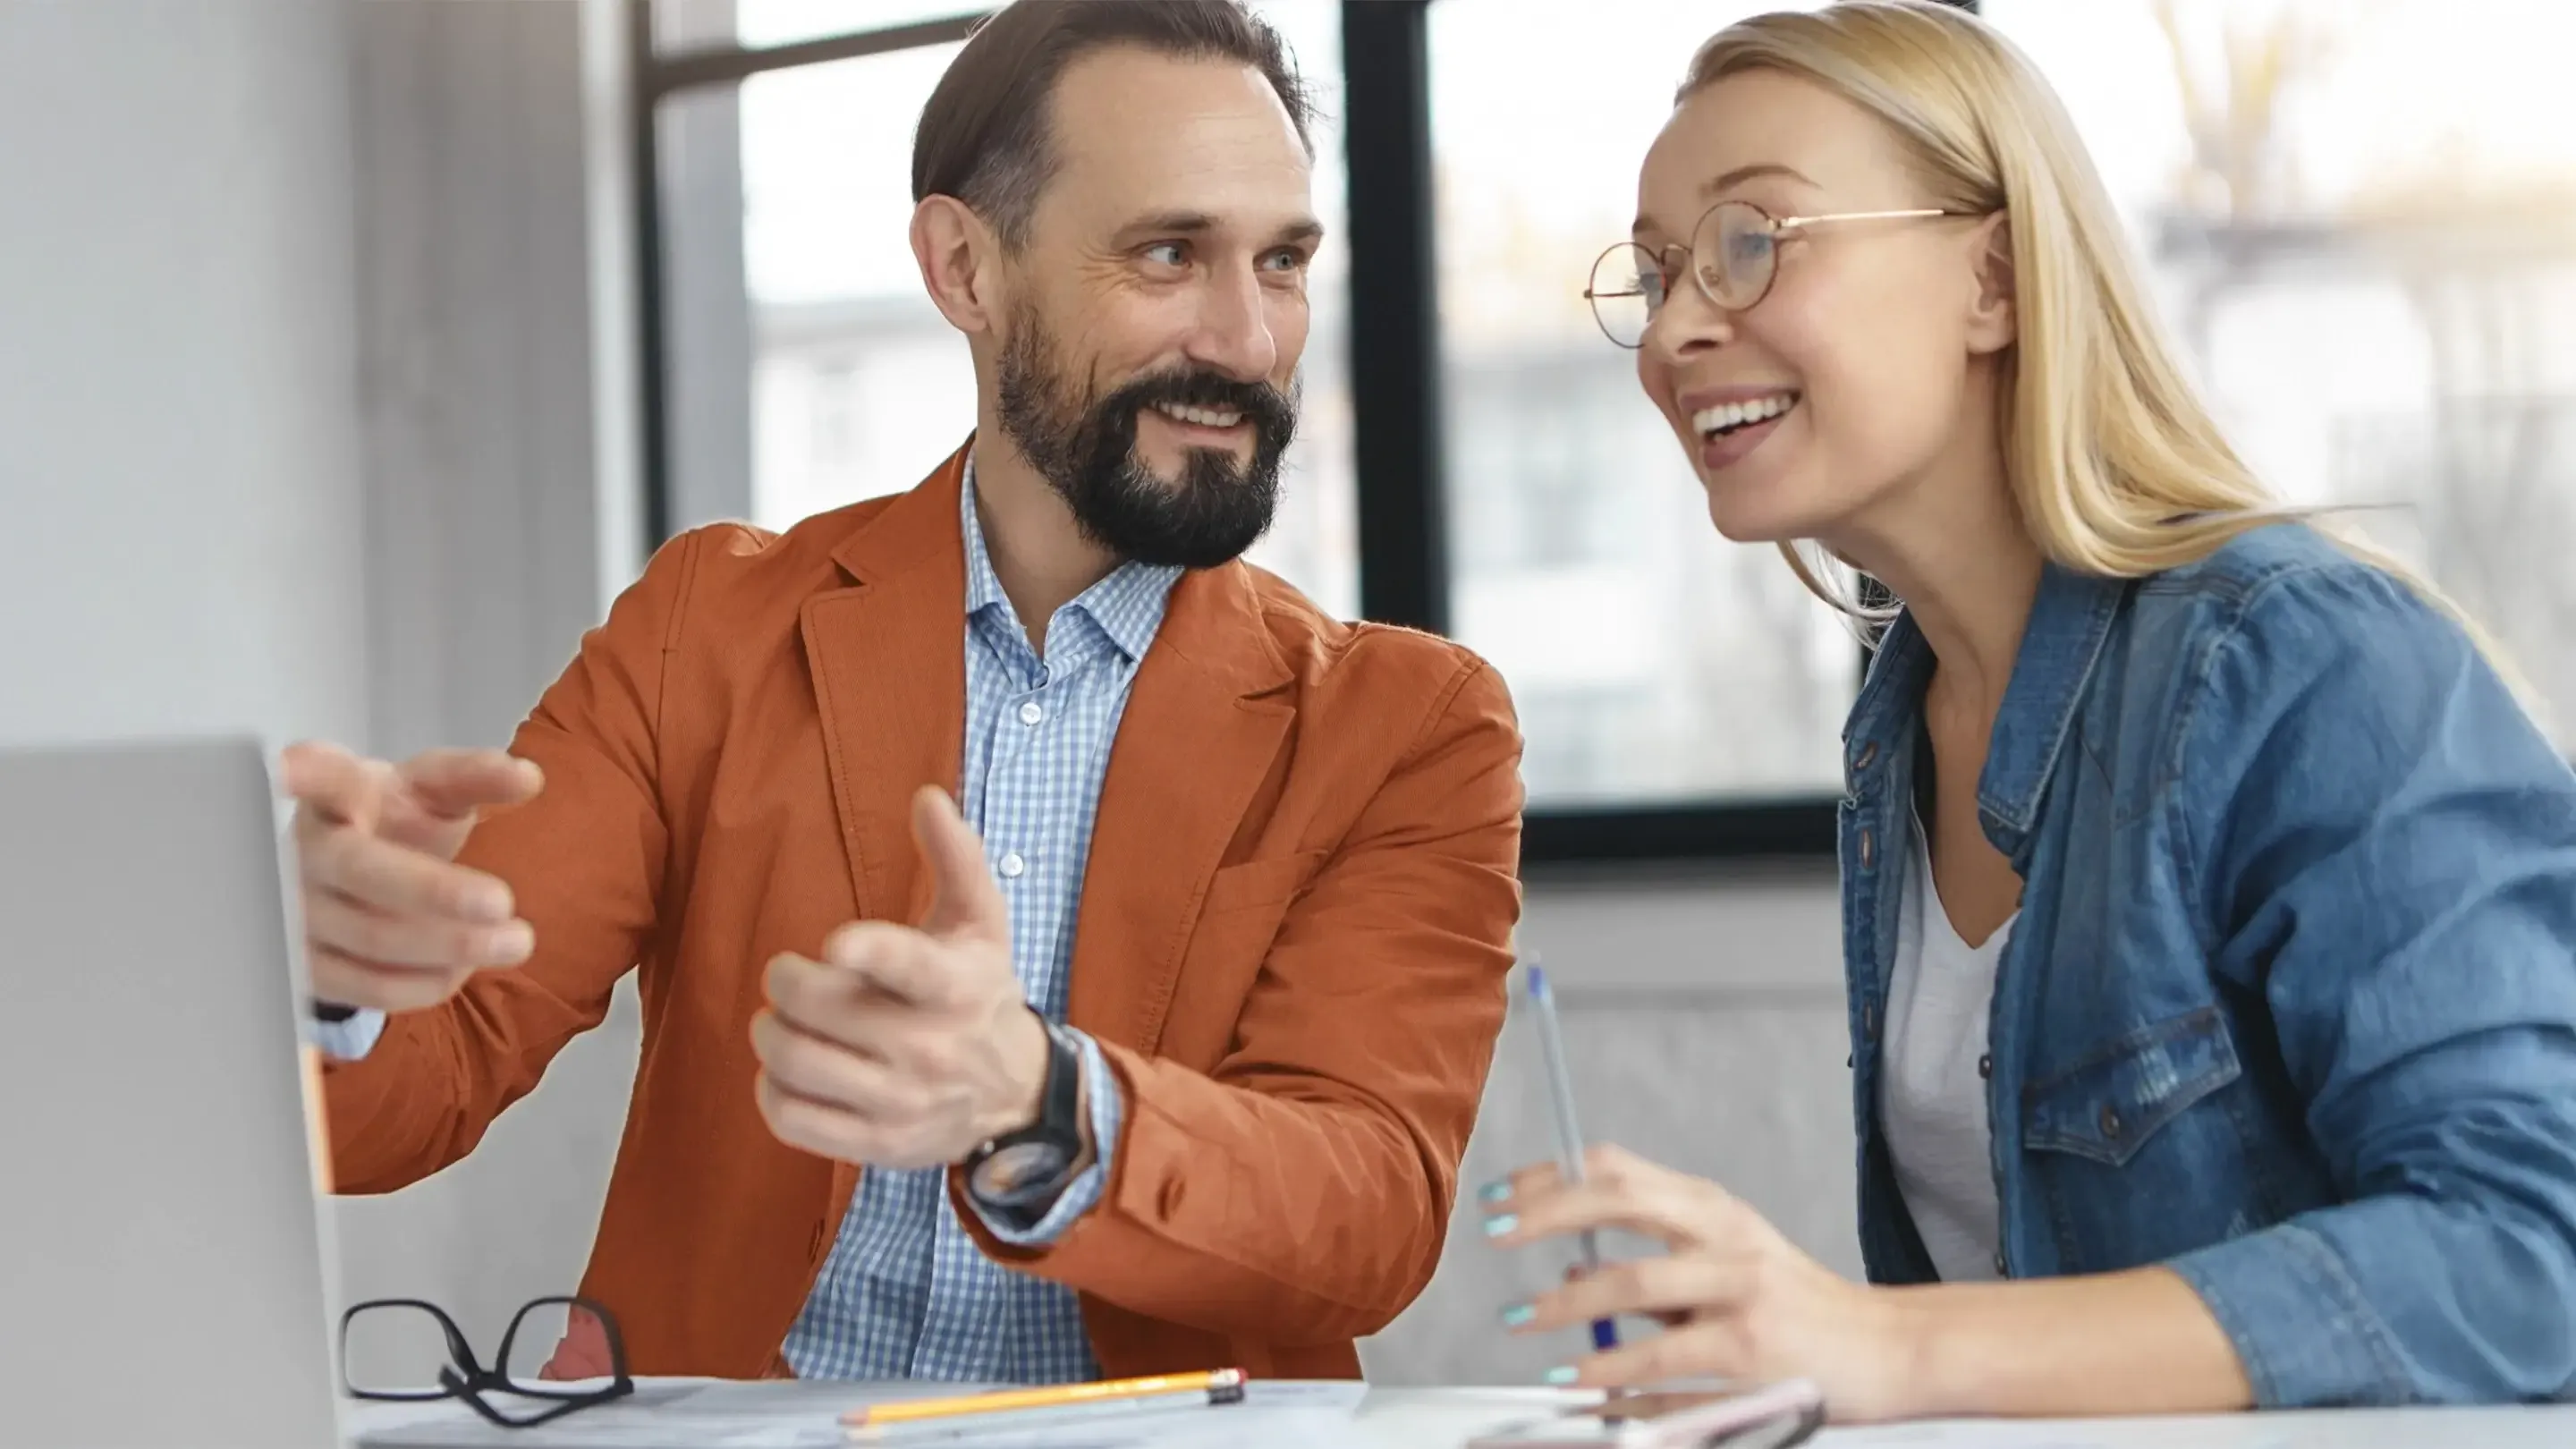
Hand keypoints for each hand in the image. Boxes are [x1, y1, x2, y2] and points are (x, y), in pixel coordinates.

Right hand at [281, 741, 542, 1012]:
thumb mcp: (435, 789)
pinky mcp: (306, 968)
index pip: (321, 777)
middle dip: (436, 892)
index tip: (288, 769)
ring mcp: (294, 912)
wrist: (351, 872)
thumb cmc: (394, 819)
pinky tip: (467, 964)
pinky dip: (429, 981)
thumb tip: (528, 776)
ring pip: (372, 939)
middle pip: (362, 872)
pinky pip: (370, 988)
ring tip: (518, 941)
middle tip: (503, 903)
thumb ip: (476, 777)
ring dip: (453, 945)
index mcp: (335, 793)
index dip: (303, 773)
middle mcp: (303, 850)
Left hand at [750, 786, 1052, 1169]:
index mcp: (956, 985)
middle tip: (786, 977)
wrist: (1016, 1094)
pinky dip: (771, 1090)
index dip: (871, 953)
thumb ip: (956, 857)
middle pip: (824, 1011)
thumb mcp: (981, 922)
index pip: (911, 969)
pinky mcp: (879, 1145)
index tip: (837, 944)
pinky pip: (794, 1119)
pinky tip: (785, 1071)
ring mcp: (904, 1102)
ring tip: (780, 1021)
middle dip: (786, 984)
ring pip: (798, 1064)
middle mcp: (932, 1048)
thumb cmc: (980, 992)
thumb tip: (927, 795)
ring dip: (771, 1034)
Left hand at [1483, 1145, 1922, 1422]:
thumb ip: (1655, 1255)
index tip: (1498, 1197)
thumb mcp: (1725, 1260)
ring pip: (1635, 1285)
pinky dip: (1614, 1379)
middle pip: (1619, 1200)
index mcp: (1710, 1207)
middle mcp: (1724, 1235)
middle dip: (1545, 1213)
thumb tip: (1572, 1260)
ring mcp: (1740, 1290)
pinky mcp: (1752, 1350)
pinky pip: (1666, 1365)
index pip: (1615, 1168)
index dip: (1549, 1177)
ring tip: (1524, 1324)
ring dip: (1568, 1305)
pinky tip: (1581, 1390)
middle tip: (1495, 1236)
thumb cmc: (1797, 1306)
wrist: (1889, 1348)